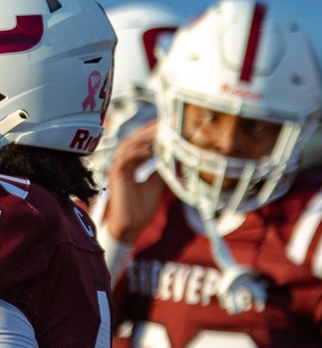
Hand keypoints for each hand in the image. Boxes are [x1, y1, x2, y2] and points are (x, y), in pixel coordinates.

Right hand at [104, 124, 165, 244]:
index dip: (154, 131)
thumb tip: (180, 157)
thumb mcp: (158, 183)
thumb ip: (165, 169)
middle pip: (134, 139)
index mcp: (132, 162)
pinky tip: (148, 150)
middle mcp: (123, 162)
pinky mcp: (115, 176)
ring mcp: (117, 168)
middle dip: (150, 130)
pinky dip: (135, 153)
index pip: (142, 141)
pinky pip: (123, 160)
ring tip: (159, 132)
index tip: (170, 123)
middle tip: (167, 122)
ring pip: (128, 146)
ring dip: (144, 138)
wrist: (132, 225)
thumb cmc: (143, 206)